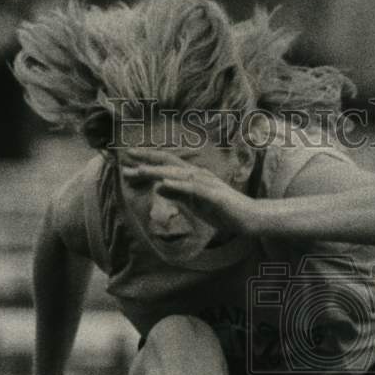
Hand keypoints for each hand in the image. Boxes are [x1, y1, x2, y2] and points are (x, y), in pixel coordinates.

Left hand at [121, 148, 260, 236]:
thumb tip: (157, 186)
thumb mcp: (194, 203)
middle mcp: (199, 175)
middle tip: (127, 155)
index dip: (148, 160)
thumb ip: (177, 194)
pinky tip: (164, 182)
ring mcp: (206, 184)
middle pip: (169, 164)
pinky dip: (178, 184)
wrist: (248, 218)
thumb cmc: (222, 211)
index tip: (129, 159)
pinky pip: (193, 189)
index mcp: (193, 176)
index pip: (167, 164)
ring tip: (139, 170)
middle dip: (147, 160)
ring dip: (158, 171)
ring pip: (178, 174)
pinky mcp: (213, 196)